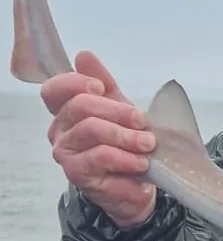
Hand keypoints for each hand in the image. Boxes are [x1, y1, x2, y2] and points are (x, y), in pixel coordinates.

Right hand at [41, 50, 156, 227]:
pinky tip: (141, 162)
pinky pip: (99, 157)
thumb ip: (106, 85)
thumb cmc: (126, 145)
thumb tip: (84, 55)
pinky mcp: (77, 174)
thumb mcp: (121, 111)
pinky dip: (125, 158)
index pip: (55, 89)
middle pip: (80, 106)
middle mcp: (60, 130)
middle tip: (143, 121)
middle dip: (117, 111)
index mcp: (67, 111)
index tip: (102, 88)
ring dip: (126, 136)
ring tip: (148, 144)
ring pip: (91, 130)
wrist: (137, 185)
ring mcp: (66, 153)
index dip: (76, 82)